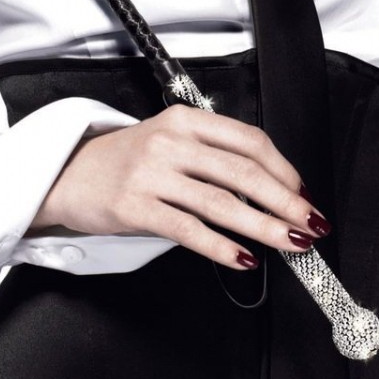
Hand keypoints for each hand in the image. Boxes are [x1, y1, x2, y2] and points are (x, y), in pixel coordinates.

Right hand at [30, 103, 330, 269]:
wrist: (68, 175)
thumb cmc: (127, 162)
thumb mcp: (170, 142)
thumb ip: (212, 156)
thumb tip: (272, 191)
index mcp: (186, 119)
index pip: (249, 140)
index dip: (284, 170)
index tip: (303, 194)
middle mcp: (170, 141)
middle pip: (243, 173)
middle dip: (285, 202)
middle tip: (309, 224)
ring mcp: (151, 173)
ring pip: (222, 204)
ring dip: (264, 227)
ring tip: (289, 244)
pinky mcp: (135, 206)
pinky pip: (189, 230)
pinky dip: (221, 247)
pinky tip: (242, 258)